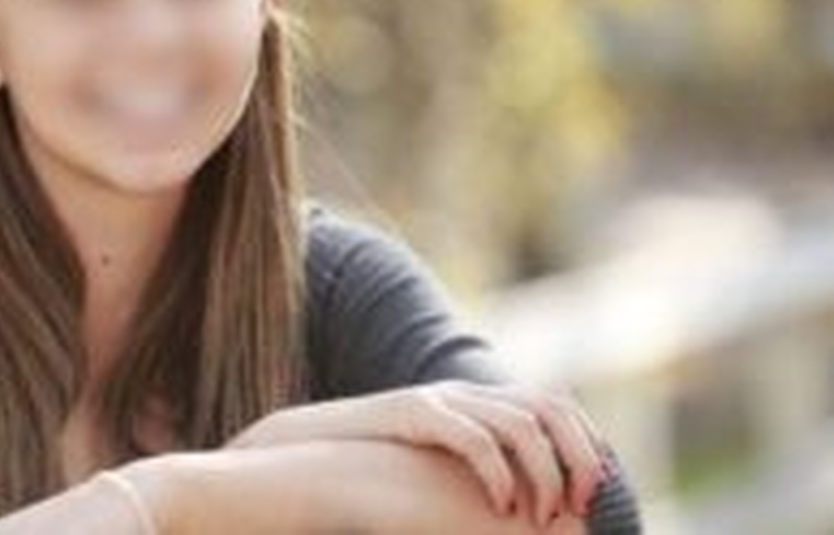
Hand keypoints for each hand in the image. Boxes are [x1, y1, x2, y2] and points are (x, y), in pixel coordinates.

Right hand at [225, 380, 609, 527]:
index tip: (596, 490)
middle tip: (580, 504)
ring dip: (543, 472)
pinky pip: (472, 438)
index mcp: (480, 402)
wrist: (312, 447)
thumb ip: (484, 468)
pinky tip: (500, 504)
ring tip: (540, 516)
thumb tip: (533, 509)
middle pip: (549, 407)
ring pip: (520, 424)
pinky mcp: (414, 414)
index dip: (587, 441)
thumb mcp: (441, 463)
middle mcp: (467, 394)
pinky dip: (497, 473)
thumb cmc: (378, 468)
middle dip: (578, 455)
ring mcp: (441, 400)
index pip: (556, 403)